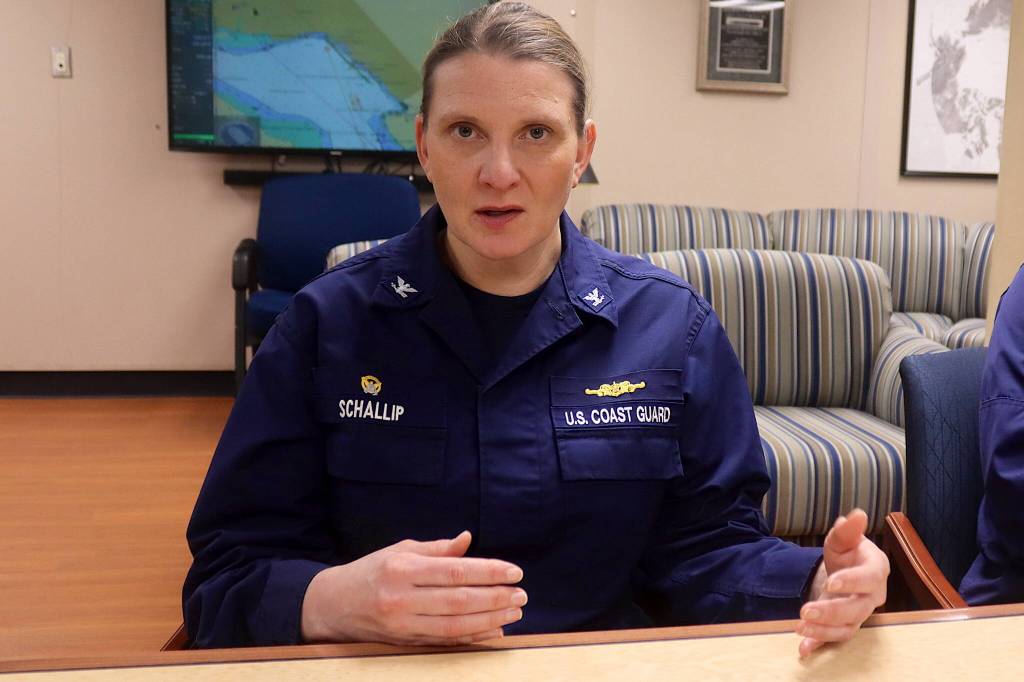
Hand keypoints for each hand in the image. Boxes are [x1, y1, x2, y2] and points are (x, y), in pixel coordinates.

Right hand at [300, 531, 526, 645]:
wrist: (332, 605)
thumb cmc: (371, 571)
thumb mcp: (400, 551)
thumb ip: (437, 549)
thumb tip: (468, 539)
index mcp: (403, 568)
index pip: (455, 571)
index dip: (488, 572)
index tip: (514, 571)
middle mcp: (402, 597)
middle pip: (459, 600)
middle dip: (496, 597)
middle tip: (521, 594)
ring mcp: (403, 623)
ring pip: (456, 624)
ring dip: (491, 619)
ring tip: (515, 611)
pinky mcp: (405, 641)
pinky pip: (446, 641)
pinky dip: (474, 636)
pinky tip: (495, 629)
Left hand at [796, 508, 889, 656]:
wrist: (846, 571)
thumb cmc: (848, 553)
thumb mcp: (844, 538)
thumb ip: (847, 530)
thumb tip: (855, 515)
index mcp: (875, 570)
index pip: (869, 579)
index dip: (852, 581)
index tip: (832, 580)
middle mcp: (871, 596)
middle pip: (857, 609)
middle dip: (832, 611)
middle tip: (806, 610)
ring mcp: (859, 613)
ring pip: (847, 627)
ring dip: (824, 631)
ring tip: (800, 628)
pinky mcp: (846, 625)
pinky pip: (836, 638)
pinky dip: (820, 644)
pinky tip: (803, 650)